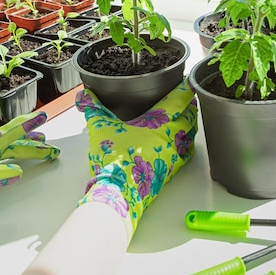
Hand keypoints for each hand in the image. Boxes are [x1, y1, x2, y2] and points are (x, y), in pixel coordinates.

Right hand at [75, 78, 198, 239]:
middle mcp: (172, 137)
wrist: (119, 192)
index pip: (179, 100)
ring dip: (191, 124)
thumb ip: (94, 108)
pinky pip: (187, 153)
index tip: (187, 82)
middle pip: (191, 116)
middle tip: (187, 98)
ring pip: (191, 135)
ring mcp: (175, 155)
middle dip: (190, 106)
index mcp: (160, 122)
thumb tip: (84, 94)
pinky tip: (182, 143)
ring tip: (187, 117)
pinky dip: (188, 144)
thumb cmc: (114, 158)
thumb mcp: (100, 127)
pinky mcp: (172, 171)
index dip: (185, 89)